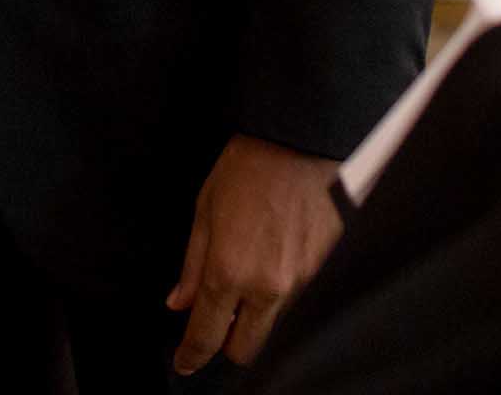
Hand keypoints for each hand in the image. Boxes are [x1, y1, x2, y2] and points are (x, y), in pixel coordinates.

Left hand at [165, 134, 344, 372]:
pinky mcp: (321, 271)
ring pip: (271, 324)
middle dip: (226, 341)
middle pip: (245, 348)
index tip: (185, 361)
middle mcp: (267, 286)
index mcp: (229, 271)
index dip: (191, 355)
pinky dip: (277, 291)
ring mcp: (299, 282)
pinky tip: (270, 257)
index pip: (207, 335)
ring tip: (245, 272)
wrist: (299, 141)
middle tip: (215, 320)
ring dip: (253, 314)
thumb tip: (180, 301)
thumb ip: (192, 266)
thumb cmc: (248, 167)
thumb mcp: (203, 211)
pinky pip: (293, 299)